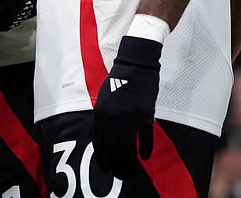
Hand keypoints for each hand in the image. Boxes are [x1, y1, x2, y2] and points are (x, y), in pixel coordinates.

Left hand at [91, 35, 161, 178]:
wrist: (135, 64)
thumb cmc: (118, 81)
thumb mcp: (102, 99)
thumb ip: (99, 120)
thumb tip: (94, 138)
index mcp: (100, 114)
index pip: (99, 144)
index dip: (103, 160)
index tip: (107, 170)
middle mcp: (112, 118)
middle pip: (113, 149)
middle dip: (117, 165)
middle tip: (122, 176)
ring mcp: (128, 117)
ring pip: (128, 148)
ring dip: (129, 163)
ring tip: (132, 172)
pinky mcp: (144, 114)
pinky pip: (145, 137)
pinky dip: (145, 149)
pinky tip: (145, 157)